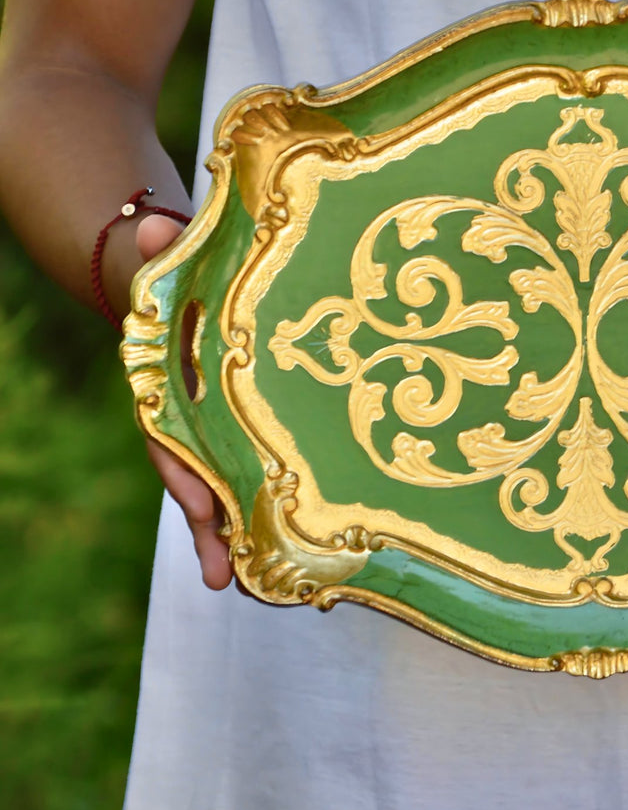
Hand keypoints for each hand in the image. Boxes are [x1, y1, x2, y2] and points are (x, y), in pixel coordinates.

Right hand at [136, 215, 233, 588]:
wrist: (193, 278)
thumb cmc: (185, 270)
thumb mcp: (174, 258)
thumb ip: (165, 248)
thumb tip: (152, 225)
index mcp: (167, 383)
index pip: (169, 435)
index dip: (184, 472)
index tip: (201, 509)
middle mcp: (191, 413)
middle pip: (197, 476)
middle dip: (211, 526)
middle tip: (227, 578)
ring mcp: (222, 422)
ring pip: (228, 482)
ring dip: (241, 529)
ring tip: (261, 584)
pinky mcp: (252, 423)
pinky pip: (258, 465)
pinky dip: (268, 503)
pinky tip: (292, 542)